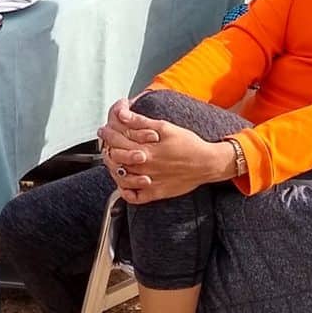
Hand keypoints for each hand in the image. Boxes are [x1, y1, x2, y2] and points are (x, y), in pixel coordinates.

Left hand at [99, 97, 233, 204]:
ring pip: (121, 178)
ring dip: (113, 168)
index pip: (118, 141)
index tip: (104, 129)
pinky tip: (124, 183)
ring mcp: (150, 181)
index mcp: (146, 148)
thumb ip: (141, 122)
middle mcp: (146, 166)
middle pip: (116, 158)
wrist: (207, 163)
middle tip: (105, 143)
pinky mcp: (156, 193)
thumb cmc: (188, 143)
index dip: (107, 133)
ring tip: (112, 160)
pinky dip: (125, 192)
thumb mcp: (165, 127)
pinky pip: (135, 197)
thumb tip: (123, 114)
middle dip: (107, 148)